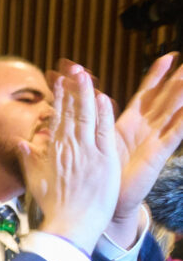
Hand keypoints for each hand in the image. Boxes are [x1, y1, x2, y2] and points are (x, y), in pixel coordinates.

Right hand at [19, 67, 120, 252]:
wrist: (69, 225)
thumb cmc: (52, 206)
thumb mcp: (34, 179)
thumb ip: (29, 157)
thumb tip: (22, 142)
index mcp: (52, 150)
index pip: (57, 116)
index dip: (59, 96)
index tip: (59, 80)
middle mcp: (68, 147)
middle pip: (71, 111)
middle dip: (72, 87)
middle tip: (73, 67)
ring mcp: (87, 152)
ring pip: (87, 116)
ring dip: (86, 93)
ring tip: (86, 74)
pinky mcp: (104, 160)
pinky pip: (104, 132)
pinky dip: (103, 114)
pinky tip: (103, 97)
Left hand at [109, 53, 182, 238]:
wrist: (104, 203)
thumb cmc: (97, 175)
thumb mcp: (93, 141)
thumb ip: (92, 119)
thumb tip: (87, 98)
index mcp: (129, 124)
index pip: (146, 93)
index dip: (156, 75)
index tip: (169, 56)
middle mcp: (145, 129)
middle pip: (165, 98)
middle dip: (177, 79)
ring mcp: (154, 140)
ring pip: (172, 112)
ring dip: (181, 95)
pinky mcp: (158, 155)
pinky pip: (174, 135)